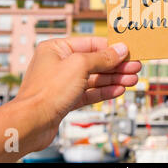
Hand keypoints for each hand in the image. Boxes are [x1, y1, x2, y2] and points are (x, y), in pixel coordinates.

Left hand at [13, 37, 140, 151]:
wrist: (31, 123)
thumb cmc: (47, 91)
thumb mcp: (80, 66)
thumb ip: (102, 57)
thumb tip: (120, 49)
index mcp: (57, 48)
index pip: (90, 44)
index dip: (111, 48)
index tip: (128, 51)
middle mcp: (59, 64)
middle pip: (95, 62)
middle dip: (116, 66)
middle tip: (135, 67)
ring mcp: (62, 82)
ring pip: (94, 78)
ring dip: (114, 79)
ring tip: (132, 80)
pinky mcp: (66, 100)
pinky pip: (89, 92)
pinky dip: (104, 91)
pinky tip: (118, 90)